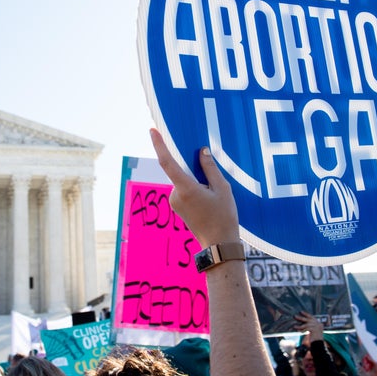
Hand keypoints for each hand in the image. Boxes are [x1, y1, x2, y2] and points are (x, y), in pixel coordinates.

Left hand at [149, 128, 238, 246]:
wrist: (218, 244)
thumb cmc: (223, 216)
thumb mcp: (222, 189)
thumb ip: (210, 168)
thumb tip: (202, 151)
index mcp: (186, 188)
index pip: (167, 162)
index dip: (159, 145)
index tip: (152, 130)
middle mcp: (175, 195)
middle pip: (180, 171)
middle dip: (193, 168)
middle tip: (211, 180)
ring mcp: (174, 202)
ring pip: (183, 181)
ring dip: (196, 180)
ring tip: (213, 195)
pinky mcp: (177, 207)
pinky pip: (183, 189)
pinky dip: (194, 187)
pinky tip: (208, 199)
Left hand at [293, 311, 323, 341]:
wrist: (319, 345)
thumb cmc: (315, 339)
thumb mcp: (312, 331)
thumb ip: (308, 326)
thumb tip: (301, 320)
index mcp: (318, 323)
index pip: (311, 317)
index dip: (306, 314)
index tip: (301, 312)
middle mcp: (319, 324)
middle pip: (308, 319)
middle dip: (301, 318)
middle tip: (294, 316)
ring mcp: (317, 327)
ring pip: (306, 325)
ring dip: (299, 326)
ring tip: (294, 326)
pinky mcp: (315, 330)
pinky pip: (306, 329)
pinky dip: (302, 330)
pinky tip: (299, 331)